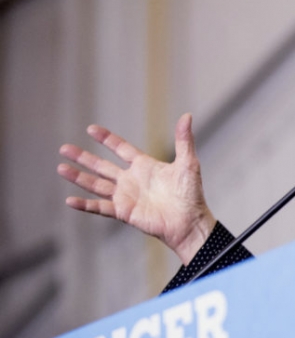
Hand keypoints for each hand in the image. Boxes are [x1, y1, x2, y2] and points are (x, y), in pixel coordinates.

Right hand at [58, 113, 215, 265]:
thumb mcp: (188, 163)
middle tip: (64, 148)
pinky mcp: (124, 212)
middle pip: (102, 166)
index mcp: (144, 166)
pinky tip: (70, 200)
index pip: (121, 149)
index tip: (90, 129)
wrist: (190, 222)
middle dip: (83, 157)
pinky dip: (85, 205)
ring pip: (96, 185)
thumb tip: (187, 116)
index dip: (106, 139)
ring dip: (78, 177)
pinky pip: (100, 208)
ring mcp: (126, 197)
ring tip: (60, 168)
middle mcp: (131, 180)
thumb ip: (184, 140)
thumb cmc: (191, 194)